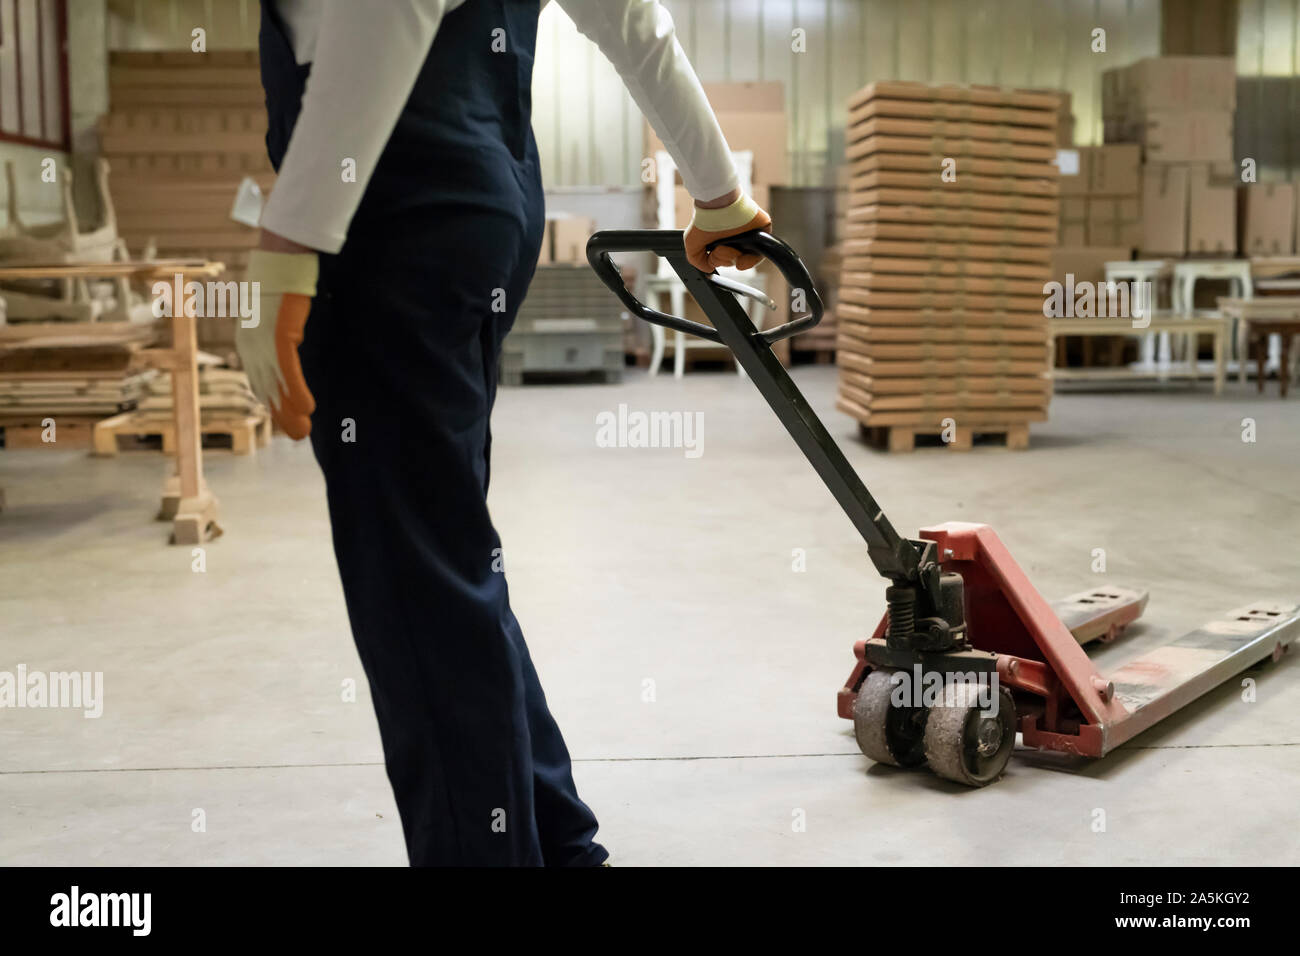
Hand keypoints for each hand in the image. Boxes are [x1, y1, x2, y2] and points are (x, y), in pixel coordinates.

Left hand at [236, 247, 318, 439]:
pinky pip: (288, 370)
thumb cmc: (282, 276)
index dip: (273, 401)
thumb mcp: (278, 309)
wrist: (282, 253)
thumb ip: (283, 329)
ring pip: (277, 385)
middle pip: (267, 387)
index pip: (260, 378)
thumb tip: (293, 339)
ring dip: (290, 412)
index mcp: (248, 340)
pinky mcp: (279, 335)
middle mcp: (251, 344)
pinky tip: (307, 408)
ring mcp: (263, 341)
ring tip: (302, 433)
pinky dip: (297, 391)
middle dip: (282, 414)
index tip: (285, 419)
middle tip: (298, 436)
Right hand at [683, 191, 771, 272]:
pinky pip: (762, 250)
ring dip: (738, 260)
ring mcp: (751, 233)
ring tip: (730, 250)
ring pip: (750, 258)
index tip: (714, 257)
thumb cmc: (704, 219)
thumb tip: (709, 269)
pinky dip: (753, 257)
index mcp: (724, 239)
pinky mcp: (763, 229)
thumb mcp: (693, 244)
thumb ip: (698, 261)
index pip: (727, 259)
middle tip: (720, 249)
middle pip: (737, 260)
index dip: (720, 261)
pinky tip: (741, 253)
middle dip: (727, 259)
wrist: (718, 204)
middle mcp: (738, 236)